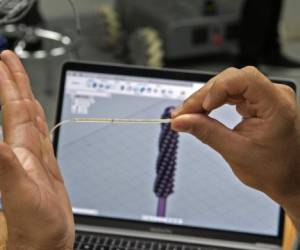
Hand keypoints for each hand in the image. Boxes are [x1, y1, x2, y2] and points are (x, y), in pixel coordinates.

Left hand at [0, 51, 73, 248]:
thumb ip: (3, 164)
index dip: (7, 84)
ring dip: (24, 97)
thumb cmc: (33, 223)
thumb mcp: (18, 192)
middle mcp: (25, 150)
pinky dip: (39, 120)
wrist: (45, 241)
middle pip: (19, 108)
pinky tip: (37, 114)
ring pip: (30, 119)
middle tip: (8, 58)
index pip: (11, 109)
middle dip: (13, 82)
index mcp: (19, 151)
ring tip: (19, 79)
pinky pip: (42, 135)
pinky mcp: (46, 165)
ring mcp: (35, 157)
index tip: (3, 61)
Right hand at [172, 67, 299, 228]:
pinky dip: (214, 102)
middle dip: (204, 95)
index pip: (243, 79)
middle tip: (182, 114)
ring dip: (205, 98)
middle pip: (231, 80)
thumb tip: (181, 121)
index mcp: (276, 106)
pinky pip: (231, 94)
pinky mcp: (257, 102)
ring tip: (187, 114)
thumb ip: (206, 133)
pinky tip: (201, 111)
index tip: (199, 108)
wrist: (289, 178)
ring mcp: (265, 97)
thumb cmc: (274, 170)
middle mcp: (273, 95)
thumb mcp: (236, 152)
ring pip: (228, 85)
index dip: (217, 89)